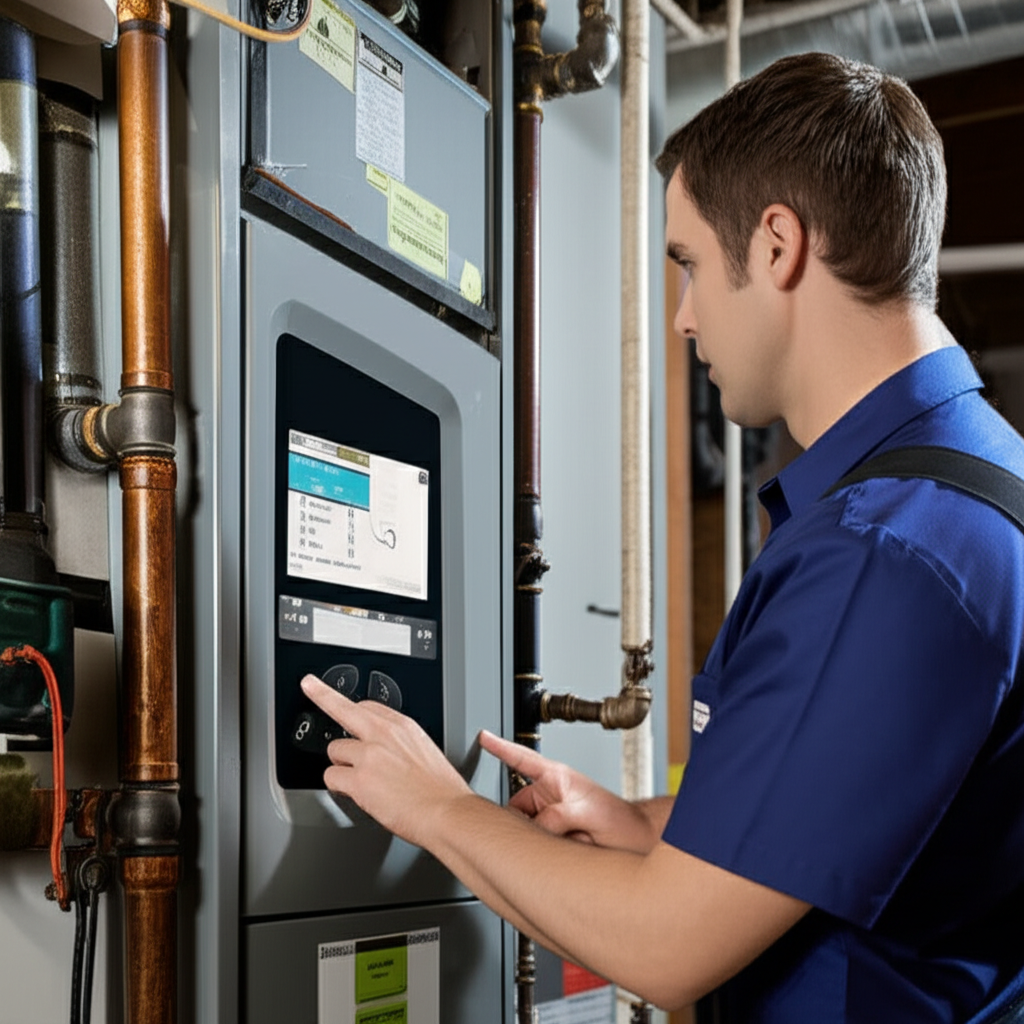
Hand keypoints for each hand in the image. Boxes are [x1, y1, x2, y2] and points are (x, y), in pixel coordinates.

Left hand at [301, 674, 472, 847]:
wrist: (447, 812)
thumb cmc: (441, 790)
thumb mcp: (425, 751)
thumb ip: (400, 744)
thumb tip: (385, 750)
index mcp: (403, 726)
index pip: (368, 706)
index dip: (351, 707)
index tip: (338, 696)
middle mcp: (384, 735)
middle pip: (342, 708)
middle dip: (322, 695)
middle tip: (309, 685)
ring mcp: (369, 755)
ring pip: (335, 751)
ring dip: (341, 765)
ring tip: (360, 780)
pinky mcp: (359, 779)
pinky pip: (331, 777)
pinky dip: (338, 787)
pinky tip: (353, 792)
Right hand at [479, 731, 660, 852]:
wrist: (637, 845)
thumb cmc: (621, 823)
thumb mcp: (588, 813)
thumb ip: (559, 815)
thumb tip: (537, 825)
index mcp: (557, 778)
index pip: (523, 759)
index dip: (500, 747)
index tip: (483, 737)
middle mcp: (550, 795)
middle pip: (516, 807)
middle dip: (523, 824)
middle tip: (548, 833)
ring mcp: (550, 816)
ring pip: (525, 829)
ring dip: (538, 840)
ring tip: (569, 842)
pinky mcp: (552, 836)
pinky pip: (535, 844)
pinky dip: (544, 850)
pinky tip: (566, 851)